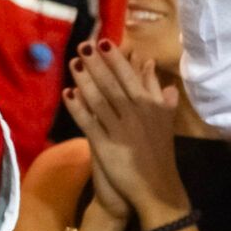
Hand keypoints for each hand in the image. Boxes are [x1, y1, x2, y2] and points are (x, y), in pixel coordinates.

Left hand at [65, 40, 188, 219]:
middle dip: (96, 64)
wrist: (155, 189)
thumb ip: (156, 90)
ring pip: (99, 100)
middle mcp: (135, 114)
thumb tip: (148, 63)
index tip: (102, 42)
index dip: (114, 59)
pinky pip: (89, 122)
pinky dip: (78, 107)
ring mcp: (120, 130)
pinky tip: (67, 94)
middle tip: (81, 45)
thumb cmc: (158, 151)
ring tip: (73, 64)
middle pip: (112, 84)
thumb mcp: (163, 118)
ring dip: (85, 81)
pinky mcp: (106, 146)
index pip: (129, 76)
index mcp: (150, 106)